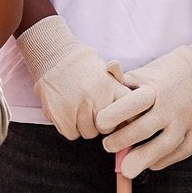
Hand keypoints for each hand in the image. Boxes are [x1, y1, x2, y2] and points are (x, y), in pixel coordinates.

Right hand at [16, 14, 131, 139]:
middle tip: (92, 110)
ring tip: (77, 107)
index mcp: (112, 88)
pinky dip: (69, 127)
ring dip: (83, 125)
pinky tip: (66, 111)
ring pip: (88, 133)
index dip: (124, 120)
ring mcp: (79, 107)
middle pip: (106, 129)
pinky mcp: (62, 115)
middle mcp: (97, 98)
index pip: (129, 114)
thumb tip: (135, 118)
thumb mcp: (108, 75)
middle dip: (101, 124)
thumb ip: (120, 93)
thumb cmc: (85, 70)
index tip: (119, 120)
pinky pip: (71, 134)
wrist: (56, 58)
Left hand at [95, 34, 191, 177]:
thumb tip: (104, 82)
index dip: (114, 115)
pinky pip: (184, 150)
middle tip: (108, 146)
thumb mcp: (147, 71)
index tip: (101, 124)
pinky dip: (167, 160)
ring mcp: (188, 119)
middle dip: (123, 141)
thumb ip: (125, 82)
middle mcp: (172, 105)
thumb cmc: (169, 72)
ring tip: (127, 169)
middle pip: (146, 129)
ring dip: (144, 158)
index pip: (133, 103)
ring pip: (166, 145)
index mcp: (155, 87)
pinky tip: (152, 164)